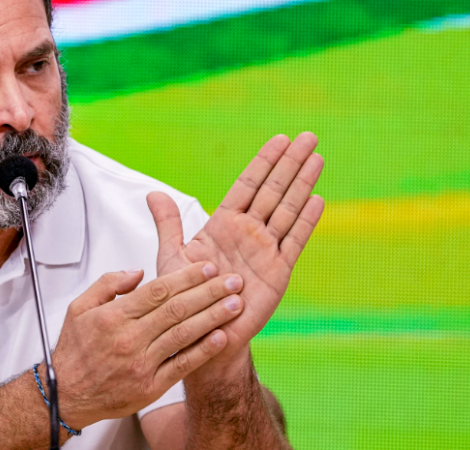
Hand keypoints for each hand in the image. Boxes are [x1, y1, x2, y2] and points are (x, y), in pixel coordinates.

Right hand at [51, 262, 245, 429]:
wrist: (66, 394)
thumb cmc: (74, 352)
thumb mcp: (79, 308)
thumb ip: (108, 284)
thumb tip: (137, 272)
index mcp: (114, 316)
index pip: (158, 290)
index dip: (186, 277)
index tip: (207, 268)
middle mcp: (130, 338)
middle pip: (177, 309)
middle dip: (209, 292)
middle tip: (233, 281)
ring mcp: (142, 363)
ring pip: (184, 334)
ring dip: (213, 317)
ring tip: (235, 304)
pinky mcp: (151, 386)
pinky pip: (182, 365)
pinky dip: (203, 351)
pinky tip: (221, 338)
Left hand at [150, 132, 324, 371]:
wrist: (201, 332)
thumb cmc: (185, 296)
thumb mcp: (173, 256)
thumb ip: (168, 224)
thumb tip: (152, 193)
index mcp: (223, 225)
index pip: (247, 185)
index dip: (263, 162)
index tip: (279, 140)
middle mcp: (248, 233)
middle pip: (272, 190)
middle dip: (289, 163)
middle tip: (308, 136)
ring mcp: (265, 250)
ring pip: (286, 209)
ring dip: (302, 183)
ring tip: (317, 157)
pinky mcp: (277, 272)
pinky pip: (293, 241)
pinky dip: (304, 221)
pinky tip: (317, 199)